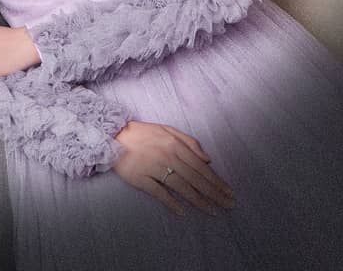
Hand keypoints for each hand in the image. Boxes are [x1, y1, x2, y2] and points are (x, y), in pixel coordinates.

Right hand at [112, 121, 233, 215]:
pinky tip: (183, 212)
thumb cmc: (144, 133)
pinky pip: (159, 193)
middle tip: (228, 205)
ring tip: (212, 211)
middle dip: (214, 193)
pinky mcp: (140, 179)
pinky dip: (171, 203)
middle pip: (195, 179)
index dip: (216, 181)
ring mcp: (154, 169)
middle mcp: (168, 157)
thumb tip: (208, 159)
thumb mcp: (168, 130)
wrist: (114, 135)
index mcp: (176, 145)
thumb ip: (190, 142)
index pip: (201, 167)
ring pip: (181, 187)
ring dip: (199, 201)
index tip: (229, 192)